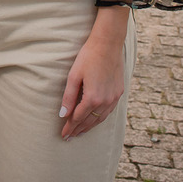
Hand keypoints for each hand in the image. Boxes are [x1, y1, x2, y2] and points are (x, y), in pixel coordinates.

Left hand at [59, 5, 128, 139]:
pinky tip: (95, 119)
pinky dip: (100, 118)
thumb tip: (63, 115)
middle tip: (69, 137)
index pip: (78, 118)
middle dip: (79, 130)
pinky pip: (109, 111)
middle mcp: (105, 102)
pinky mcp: (119, 92)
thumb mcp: (74, 76)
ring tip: (80, 132)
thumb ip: (68, 97)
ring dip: (90, 126)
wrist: (108, 44)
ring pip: (101, 118)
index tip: (63, 135)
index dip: (70, 127)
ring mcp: (114, 98)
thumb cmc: (88, 57)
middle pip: (90, 121)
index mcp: (93, 98)